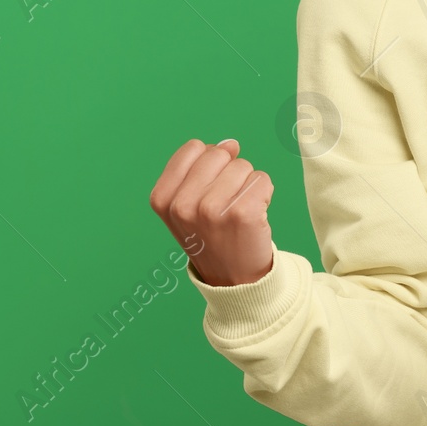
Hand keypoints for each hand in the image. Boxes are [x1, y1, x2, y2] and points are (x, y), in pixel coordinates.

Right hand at [149, 138, 276, 286]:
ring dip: (246, 186)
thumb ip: (200, 169)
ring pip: (243, 165)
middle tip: (225, 205)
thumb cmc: (212, 237)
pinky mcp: (242, 214)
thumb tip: (230, 143)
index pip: (194, 148)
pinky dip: (264, 194)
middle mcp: (183, 204)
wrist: (233, 281)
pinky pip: (262, 179)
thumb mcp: (186, 206)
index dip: (209, 164)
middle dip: (228, 173)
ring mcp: (211, 210)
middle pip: (219, 153)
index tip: (208, 191)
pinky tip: (254, 217)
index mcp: (162, 199)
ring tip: (237, 214)